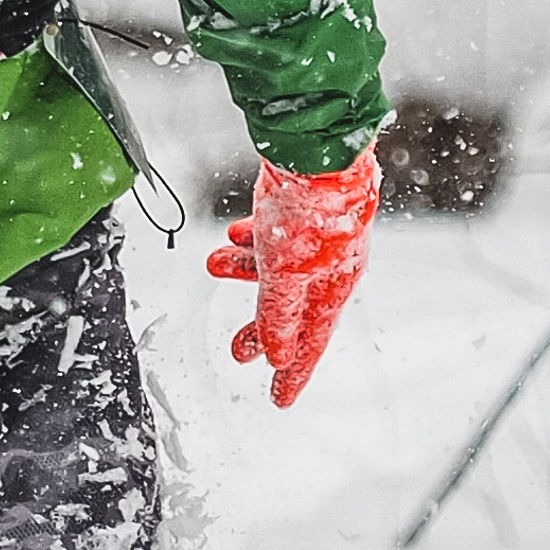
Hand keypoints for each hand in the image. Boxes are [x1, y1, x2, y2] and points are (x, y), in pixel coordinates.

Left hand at [206, 145, 380, 406]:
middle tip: (237, 352)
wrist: (318, 149)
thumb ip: (278, 316)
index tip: (279, 401)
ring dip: (243, 274)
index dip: (293, 374)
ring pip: (276, 269)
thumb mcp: (285, 274)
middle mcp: (329, 266)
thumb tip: (277, 356)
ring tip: (214, 266)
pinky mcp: (300, 211)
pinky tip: (231, 239)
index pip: (310, 343)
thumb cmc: (311, 211)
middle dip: (261, 330)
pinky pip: (272, 236)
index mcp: (334, 287)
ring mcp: (316, 238)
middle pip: (291, 311)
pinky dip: (250, 242)